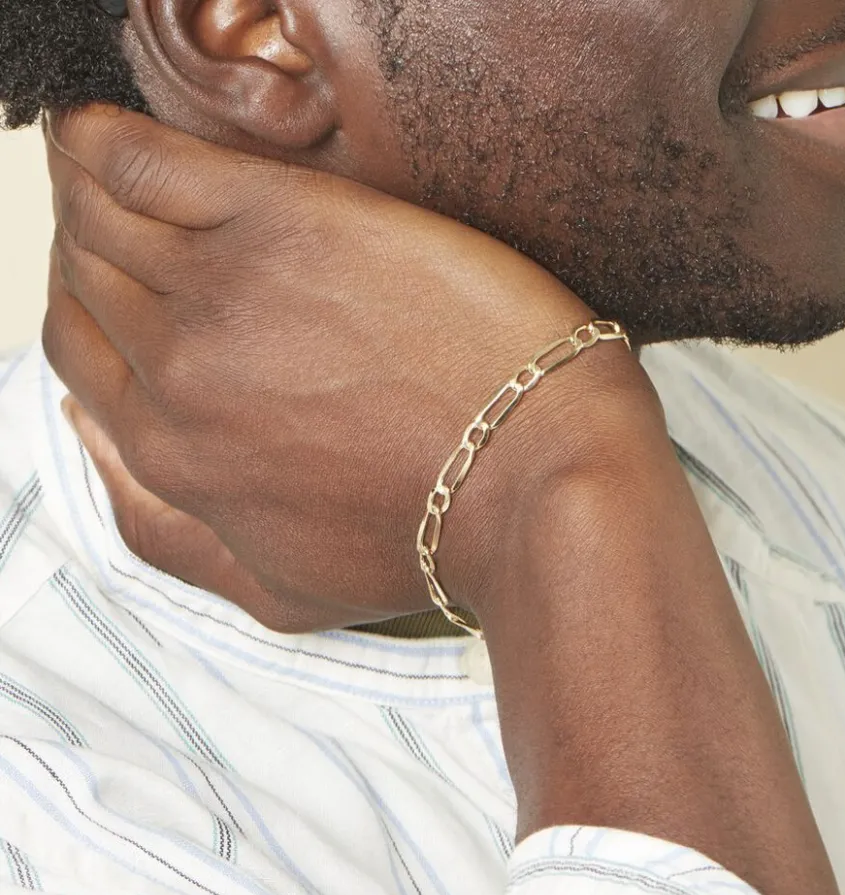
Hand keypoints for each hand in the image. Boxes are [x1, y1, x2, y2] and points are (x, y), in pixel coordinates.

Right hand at [44, 106, 659, 632]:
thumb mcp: (284, 591)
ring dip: (87, 182)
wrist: (534, 479)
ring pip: (103, 215)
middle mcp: (178, 375)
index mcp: (175, 458)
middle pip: (89, 284)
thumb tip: (97, 448)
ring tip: (102, 161)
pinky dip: (109, 140)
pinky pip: (150, 160)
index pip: (85, 359)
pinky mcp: (286, 223)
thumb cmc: (431, 538)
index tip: (114, 283)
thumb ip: (176, 535)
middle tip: (118, 217)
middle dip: (89, 246)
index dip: (92, 314)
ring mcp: (225, 293)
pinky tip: (101, 129)